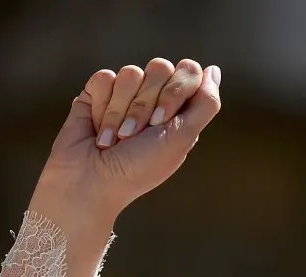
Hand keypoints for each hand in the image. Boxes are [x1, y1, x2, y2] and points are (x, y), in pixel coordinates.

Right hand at [29, 60, 220, 253]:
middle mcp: (154, 97)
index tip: (160, 121)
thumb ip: (206, 104)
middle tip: (134, 135)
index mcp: (179, 110)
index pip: (189, 71)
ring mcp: (125, 94)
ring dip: (121, 112)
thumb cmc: (139, 167)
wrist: (92, 181)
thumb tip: (213, 70)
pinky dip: (101, 108)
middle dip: (145, 105)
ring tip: (115, 139)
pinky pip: (104, 78)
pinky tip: (98, 130)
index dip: (175, 92)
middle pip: (160, 67)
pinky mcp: (97, 93)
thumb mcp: (182, 138)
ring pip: (131, 73)